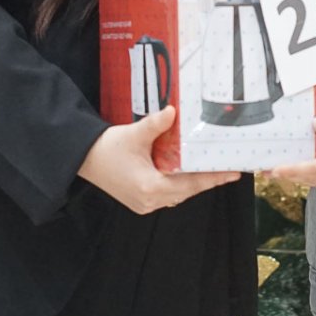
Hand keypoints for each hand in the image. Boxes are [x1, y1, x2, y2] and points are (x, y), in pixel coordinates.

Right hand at [77, 105, 240, 213]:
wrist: (83, 159)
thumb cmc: (107, 148)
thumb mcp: (133, 134)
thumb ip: (155, 124)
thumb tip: (173, 111)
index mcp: (151, 187)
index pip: (190, 183)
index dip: (213, 177)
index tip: (232, 172)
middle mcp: (150, 200)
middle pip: (188, 191)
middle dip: (208, 180)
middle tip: (230, 170)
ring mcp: (145, 204)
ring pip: (179, 195)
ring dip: (195, 183)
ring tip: (214, 172)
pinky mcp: (141, 201)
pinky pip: (168, 195)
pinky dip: (181, 186)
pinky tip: (189, 175)